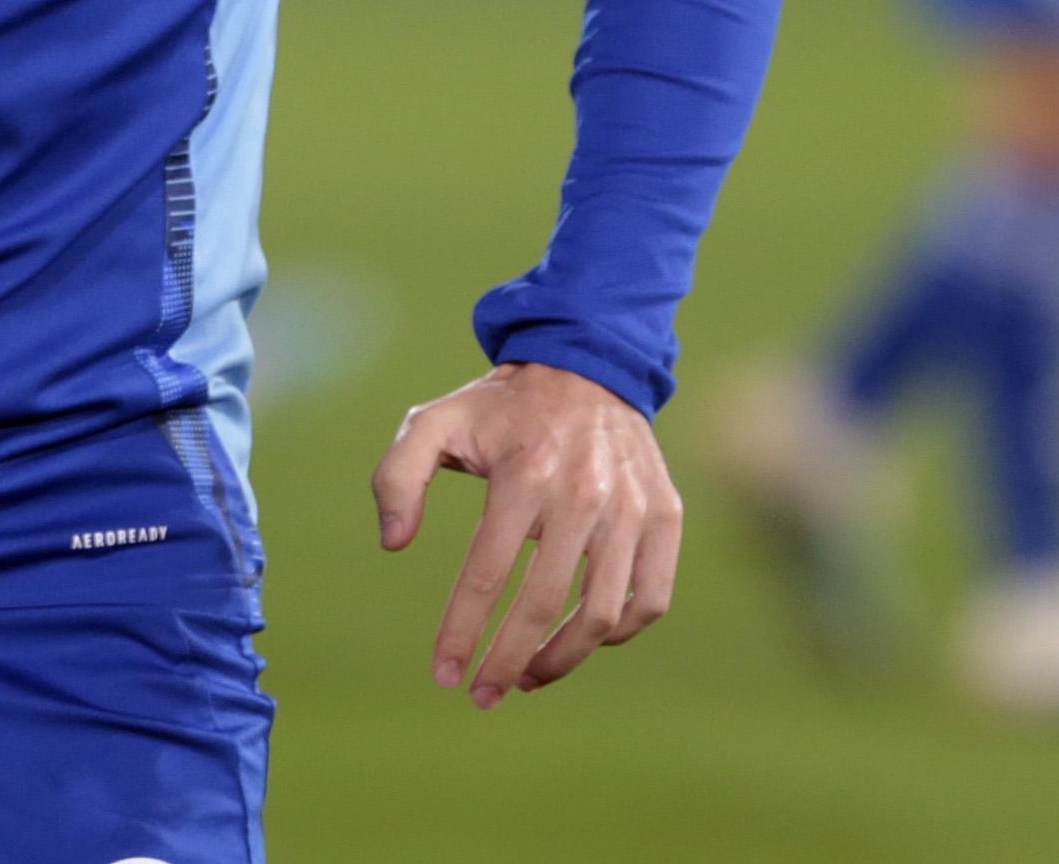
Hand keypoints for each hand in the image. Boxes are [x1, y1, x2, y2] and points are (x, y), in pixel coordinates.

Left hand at [371, 361, 683, 708]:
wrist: (588, 363)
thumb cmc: (503, 407)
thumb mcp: (435, 421)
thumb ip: (397, 476)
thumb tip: (394, 544)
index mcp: (524, 472)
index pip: (486, 573)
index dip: (461, 633)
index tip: (443, 674)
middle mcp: (583, 492)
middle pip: (543, 606)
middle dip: (507, 663)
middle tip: (483, 695)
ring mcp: (631, 506)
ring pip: (602, 614)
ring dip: (561, 660)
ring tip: (527, 678)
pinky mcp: (665, 514)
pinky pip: (650, 598)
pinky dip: (619, 633)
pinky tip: (581, 641)